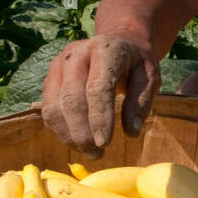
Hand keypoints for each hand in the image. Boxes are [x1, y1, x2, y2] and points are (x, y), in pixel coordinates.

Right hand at [39, 33, 160, 156]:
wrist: (117, 43)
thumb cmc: (135, 64)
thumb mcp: (149, 77)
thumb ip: (141, 102)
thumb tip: (132, 132)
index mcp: (105, 49)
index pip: (98, 87)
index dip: (100, 118)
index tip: (105, 144)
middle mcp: (76, 54)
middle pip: (71, 98)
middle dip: (82, 132)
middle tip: (97, 153)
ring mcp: (58, 65)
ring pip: (54, 106)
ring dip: (69, 135)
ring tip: (89, 151)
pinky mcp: (49, 78)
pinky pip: (48, 110)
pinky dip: (60, 130)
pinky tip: (77, 140)